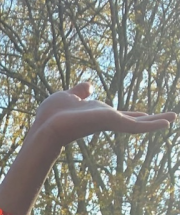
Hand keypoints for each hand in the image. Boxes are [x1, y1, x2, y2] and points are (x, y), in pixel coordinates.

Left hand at [29, 82, 174, 151]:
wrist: (46, 127)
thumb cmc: (52, 115)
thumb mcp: (67, 97)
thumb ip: (80, 92)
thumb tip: (89, 87)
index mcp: (97, 114)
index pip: (120, 115)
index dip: (133, 115)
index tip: (144, 114)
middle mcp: (106, 119)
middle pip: (133, 120)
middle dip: (150, 120)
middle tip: (168, 119)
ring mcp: (110, 122)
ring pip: (138, 123)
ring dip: (156, 122)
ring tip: (173, 118)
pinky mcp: (112, 122)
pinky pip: (135, 125)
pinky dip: (151, 125)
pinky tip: (167, 123)